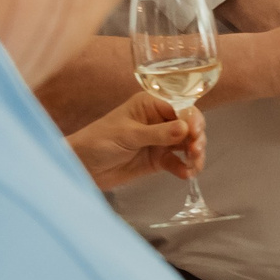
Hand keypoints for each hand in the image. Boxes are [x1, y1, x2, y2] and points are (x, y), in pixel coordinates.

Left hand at [66, 93, 203, 190]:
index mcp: (150, 104)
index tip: (195, 133)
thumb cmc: (98, 141)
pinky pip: (178, 162)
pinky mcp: (159, 159)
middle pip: (189, 125)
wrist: (82, 167)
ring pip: (188, 144)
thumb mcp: (128, 135)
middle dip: (196, 138)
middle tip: (195, 151)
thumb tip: (186, 128)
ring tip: (193, 165)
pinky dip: (185, 168)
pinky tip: (185, 174)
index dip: (192, 119)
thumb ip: (157, 133)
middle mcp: (159, 120)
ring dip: (195, 154)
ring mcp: (160, 140)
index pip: (181, 107)